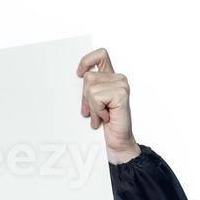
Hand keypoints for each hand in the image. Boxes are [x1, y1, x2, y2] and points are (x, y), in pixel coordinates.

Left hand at [76, 47, 140, 164]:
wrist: (117, 144)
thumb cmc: (105, 127)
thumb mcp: (93, 105)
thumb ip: (89, 90)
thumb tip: (78, 78)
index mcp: (111, 78)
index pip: (100, 55)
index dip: (87, 60)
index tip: (78, 74)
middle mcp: (118, 79)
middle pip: (88, 77)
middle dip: (85, 98)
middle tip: (93, 113)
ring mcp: (122, 85)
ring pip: (91, 88)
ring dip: (92, 107)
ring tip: (100, 117)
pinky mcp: (121, 93)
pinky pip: (97, 97)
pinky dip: (98, 111)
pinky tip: (106, 118)